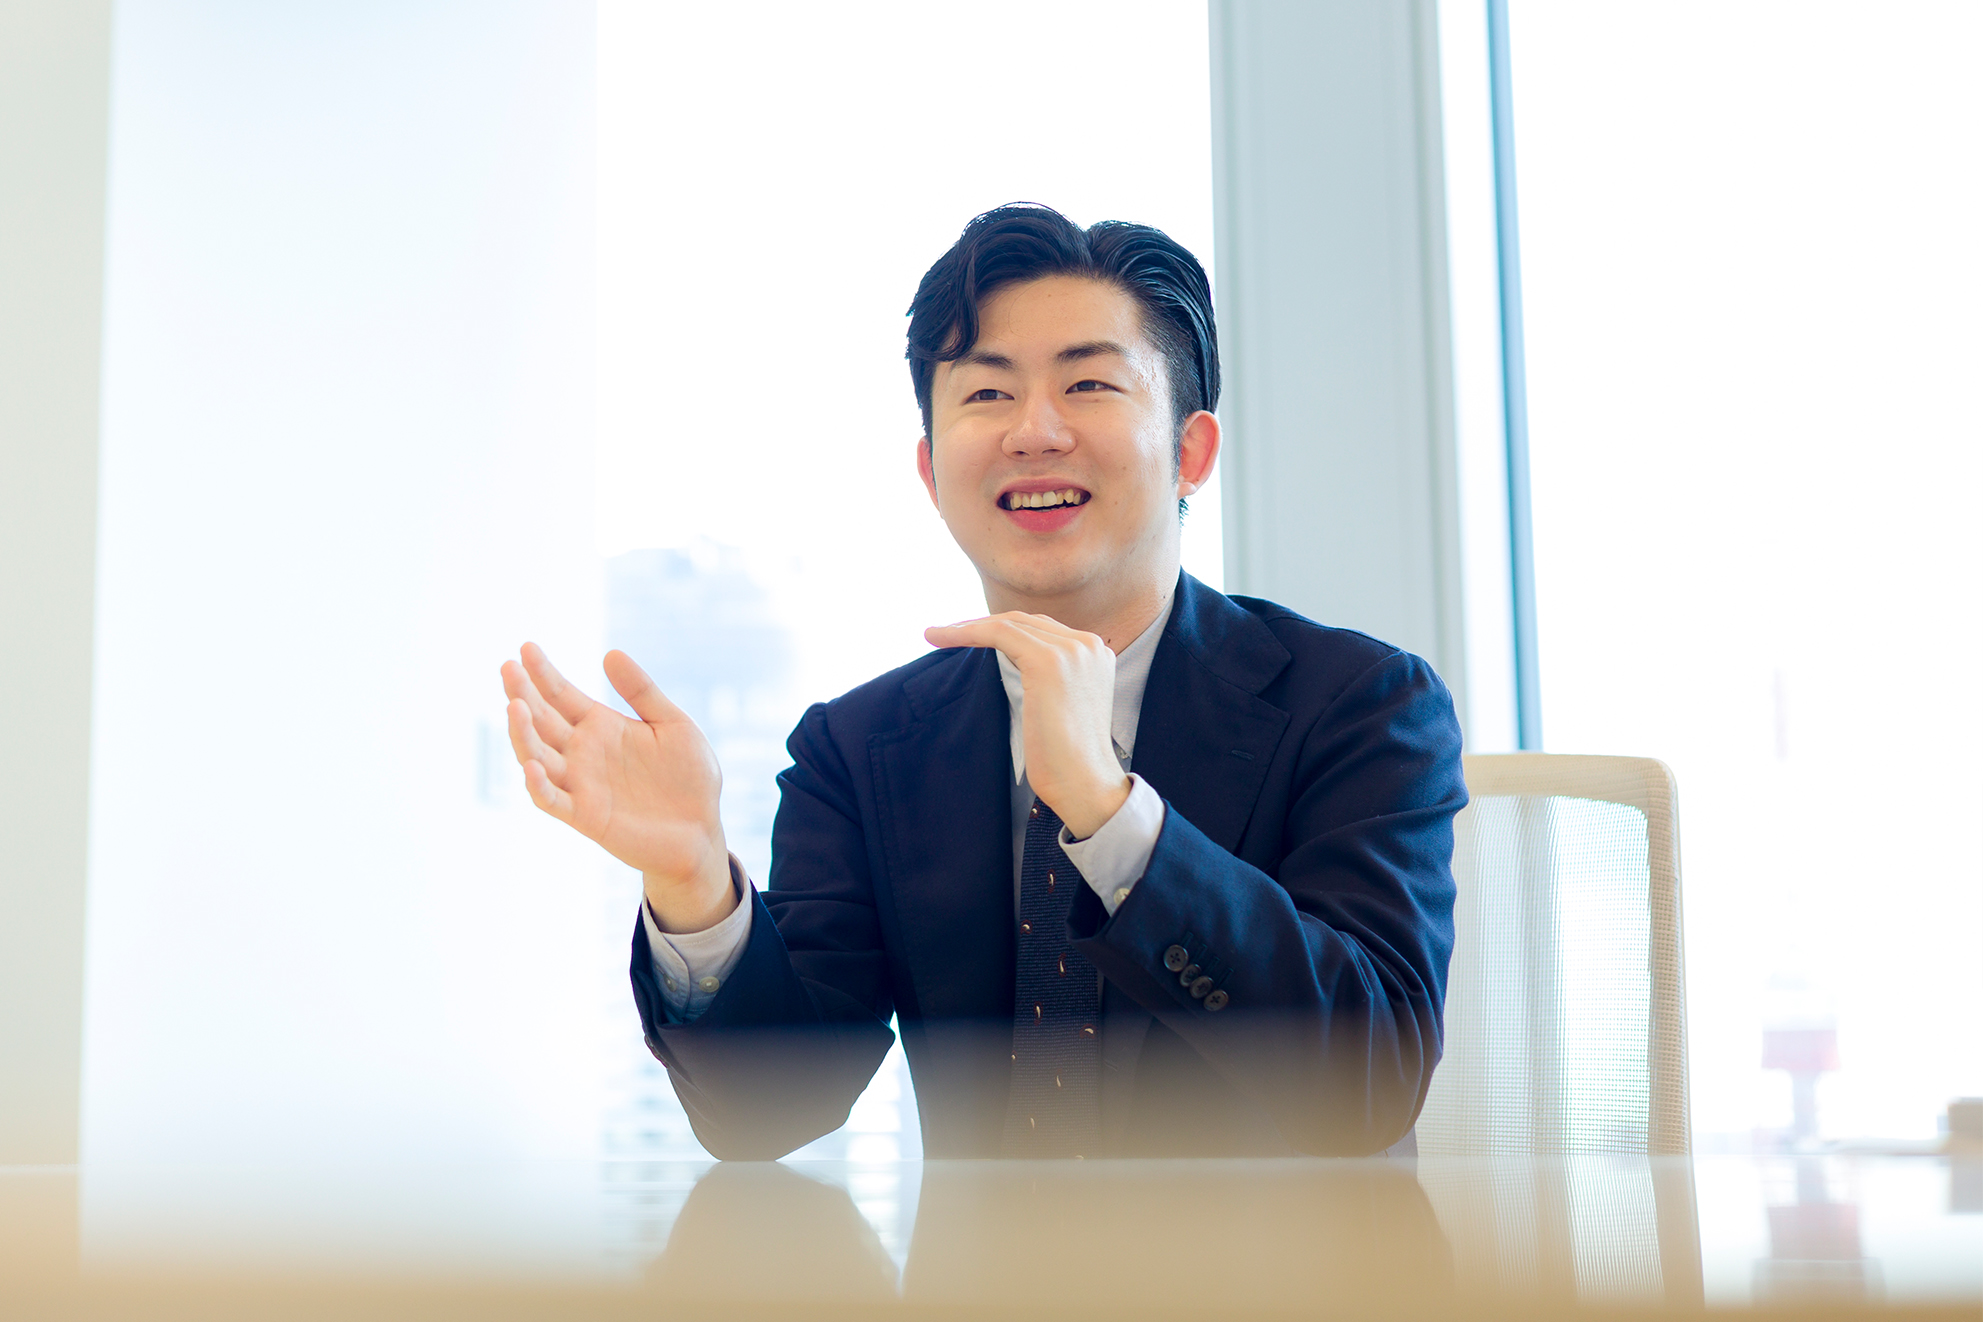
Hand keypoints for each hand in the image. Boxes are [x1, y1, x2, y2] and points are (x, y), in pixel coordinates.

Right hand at [501, 643, 735, 931]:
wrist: (703, 831)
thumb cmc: (690, 779)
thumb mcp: (672, 724)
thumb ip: (642, 691)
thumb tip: (610, 653)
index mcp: (601, 727)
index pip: (561, 695)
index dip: (543, 673)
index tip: (526, 647)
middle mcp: (583, 753)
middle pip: (541, 721)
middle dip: (522, 694)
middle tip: (507, 667)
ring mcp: (580, 784)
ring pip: (537, 757)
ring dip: (522, 734)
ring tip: (514, 705)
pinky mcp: (586, 816)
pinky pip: (552, 800)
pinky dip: (538, 786)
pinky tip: (532, 765)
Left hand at [923, 613, 1130, 838]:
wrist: (1083, 783)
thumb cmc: (1064, 758)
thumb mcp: (1057, 705)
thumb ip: (1041, 680)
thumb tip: (1000, 665)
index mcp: (1096, 653)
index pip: (1040, 629)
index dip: (1001, 628)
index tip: (968, 636)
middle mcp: (1088, 644)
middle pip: (1025, 622)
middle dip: (981, 623)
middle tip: (946, 632)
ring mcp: (1071, 650)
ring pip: (1008, 624)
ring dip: (965, 626)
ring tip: (934, 635)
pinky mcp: (1048, 661)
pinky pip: (998, 634)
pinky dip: (966, 633)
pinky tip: (939, 638)